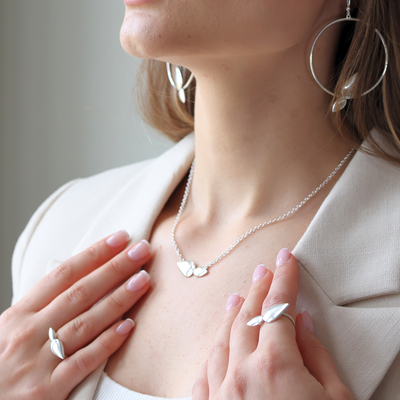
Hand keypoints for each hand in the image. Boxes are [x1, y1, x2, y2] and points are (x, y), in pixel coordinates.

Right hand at [0, 230, 151, 399]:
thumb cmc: (0, 365)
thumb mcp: (9, 330)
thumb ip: (41, 308)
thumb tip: (78, 280)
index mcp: (19, 315)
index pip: (63, 274)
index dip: (94, 254)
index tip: (121, 238)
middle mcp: (29, 333)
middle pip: (80, 292)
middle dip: (114, 268)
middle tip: (141, 250)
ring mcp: (38, 362)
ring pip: (85, 323)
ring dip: (118, 299)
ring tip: (143, 280)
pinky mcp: (46, 392)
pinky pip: (82, 363)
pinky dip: (106, 343)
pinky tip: (128, 327)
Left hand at [192, 249, 352, 399]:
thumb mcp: (336, 399)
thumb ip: (315, 355)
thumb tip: (300, 321)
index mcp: (274, 365)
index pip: (277, 307)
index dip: (284, 279)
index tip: (286, 259)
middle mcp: (240, 374)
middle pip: (247, 317)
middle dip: (259, 290)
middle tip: (265, 272)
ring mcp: (220, 395)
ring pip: (222, 341)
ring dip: (233, 316)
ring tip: (241, 297)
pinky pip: (205, 376)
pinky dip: (214, 355)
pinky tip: (217, 347)